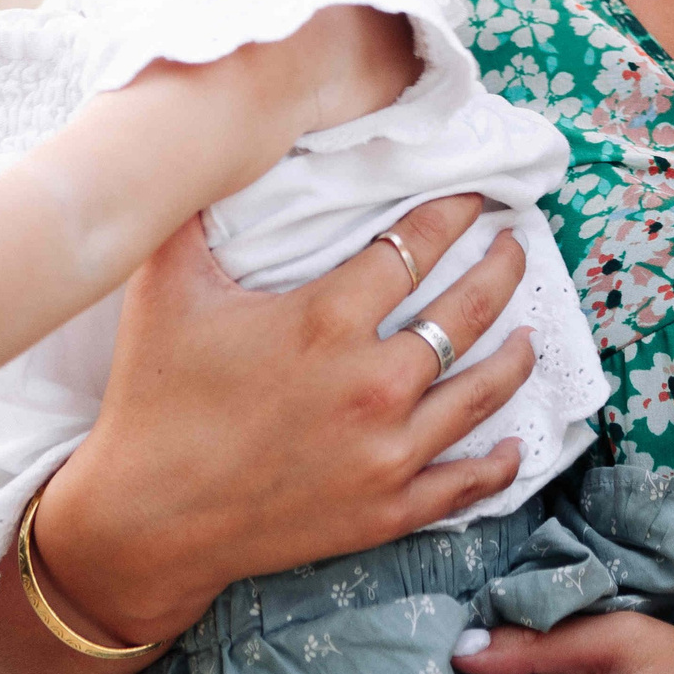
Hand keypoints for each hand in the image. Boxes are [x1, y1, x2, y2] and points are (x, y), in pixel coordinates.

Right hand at [14, 194, 536, 645]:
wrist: (142, 522)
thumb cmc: (154, 399)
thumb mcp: (165, 290)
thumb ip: (192, 214)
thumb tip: (205, 151)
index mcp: (327, 320)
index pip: (415, 247)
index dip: (452, 213)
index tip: (473, 198)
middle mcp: (373, 382)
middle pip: (468, 311)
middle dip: (503, 269)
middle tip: (516, 247)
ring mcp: (387, 451)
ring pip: (483, 391)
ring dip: (516, 355)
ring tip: (530, 332)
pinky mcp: (386, 509)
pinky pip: (465, 482)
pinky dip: (498, 462)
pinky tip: (514, 443)